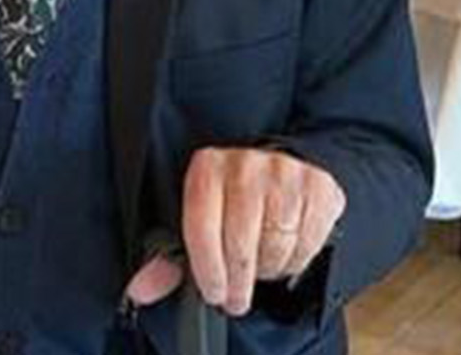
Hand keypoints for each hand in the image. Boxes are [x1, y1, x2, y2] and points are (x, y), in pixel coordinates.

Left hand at [124, 148, 344, 316]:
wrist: (282, 169)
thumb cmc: (231, 201)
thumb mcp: (196, 222)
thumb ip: (168, 259)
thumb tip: (141, 290)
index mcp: (206, 168)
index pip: (201, 226)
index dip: (208, 269)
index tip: (214, 294)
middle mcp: (245, 163)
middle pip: (241, 242)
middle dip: (238, 281)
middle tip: (237, 298)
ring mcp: (285, 172)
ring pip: (276, 246)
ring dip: (268, 269)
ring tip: (260, 266)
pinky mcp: (319, 186)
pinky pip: (308, 242)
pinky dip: (296, 260)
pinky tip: (284, 252)